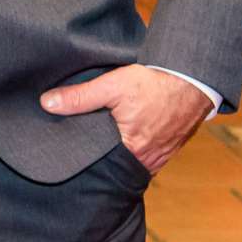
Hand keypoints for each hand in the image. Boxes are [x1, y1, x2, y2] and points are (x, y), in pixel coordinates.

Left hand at [39, 64, 211, 174]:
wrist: (193, 78)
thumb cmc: (156, 83)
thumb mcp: (112, 85)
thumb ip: (80, 97)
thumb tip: (47, 104)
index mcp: (133, 150)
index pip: (100, 164)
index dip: (83, 158)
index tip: (66, 153)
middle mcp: (149, 159)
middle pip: (114, 164)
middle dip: (99, 158)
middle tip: (79, 147)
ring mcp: (161, 156)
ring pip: (130, 160)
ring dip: (117, 153)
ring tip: (98, 143)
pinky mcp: (169, 148)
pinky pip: (145, 155)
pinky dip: (133, 149)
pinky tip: (121, 138)